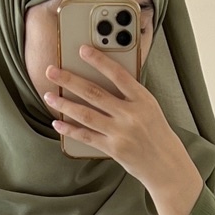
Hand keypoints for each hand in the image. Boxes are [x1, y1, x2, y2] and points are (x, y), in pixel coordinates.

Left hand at [43, 44, 200, 192]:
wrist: (165, 164)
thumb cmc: (157, 134)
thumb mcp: (150, 108)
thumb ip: (130, 96)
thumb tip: (103, 81)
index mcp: (143, 99)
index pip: (118, 74)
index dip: (99, 61)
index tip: (82, 50)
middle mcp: (131, 115)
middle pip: (94, 93)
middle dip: (70, 80)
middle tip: (52, 71)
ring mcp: (120, 133)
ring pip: (86, 114)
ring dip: (64, 104)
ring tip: (49, 96)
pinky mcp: (113, 149)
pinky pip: (86, 137)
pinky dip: (70, 129)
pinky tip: (58, 123)